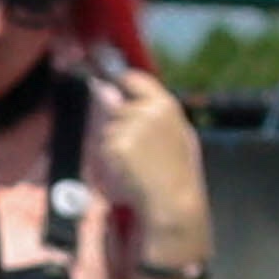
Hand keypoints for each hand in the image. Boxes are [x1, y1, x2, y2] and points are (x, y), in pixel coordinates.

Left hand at [79, 49, 209, 261]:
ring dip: (114, 144)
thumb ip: (146, 111)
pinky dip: (110, 160)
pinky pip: (104, 148)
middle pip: (117, 108)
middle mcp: (147, 111)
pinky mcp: (117, 146)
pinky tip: (129, 170)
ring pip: (108, 129)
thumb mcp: (174, 133)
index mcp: (166, 104)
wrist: (173, 199)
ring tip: (137, 163)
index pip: (134, 79)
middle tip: (137, 150)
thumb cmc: (175, 171)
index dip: (120, 84)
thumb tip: (107, 91)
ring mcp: (131, 127)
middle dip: (119, 126)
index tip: (111, 88)